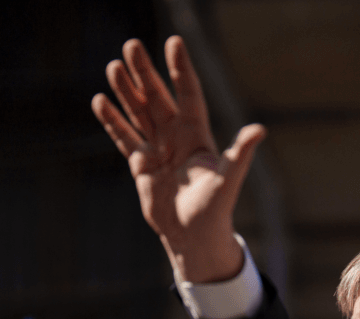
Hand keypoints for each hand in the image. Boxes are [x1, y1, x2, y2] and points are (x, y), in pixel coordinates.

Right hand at [92, 37, 265, 283]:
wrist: (194, 235)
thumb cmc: (216, 208)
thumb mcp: (228, 179)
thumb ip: (240, 153)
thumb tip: (259, 130)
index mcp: (198, 135)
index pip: (188, 94)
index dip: (180, 70)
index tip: (173, 43)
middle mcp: (177, 136)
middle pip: (158, 98)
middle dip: (145, 73)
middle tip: (131, 45)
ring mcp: (158, 149)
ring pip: (139, 112)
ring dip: (126, 91)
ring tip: (113, 65)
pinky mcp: (141, 165)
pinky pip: (124, 137)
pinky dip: (113, 120)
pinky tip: (100, 101)